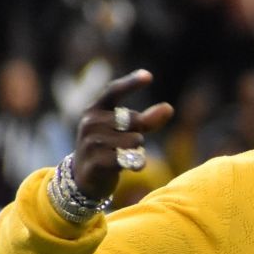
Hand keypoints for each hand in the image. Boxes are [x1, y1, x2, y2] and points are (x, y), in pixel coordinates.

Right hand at [70, 70, 174, 201]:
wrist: (85, 178)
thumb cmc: (109, 147)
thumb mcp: (125, 130)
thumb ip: (147, 119)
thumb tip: (169, 108)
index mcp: (95, 109)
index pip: (114, 90)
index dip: (131, 83)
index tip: (148, 76)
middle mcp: (90, 122)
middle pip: (132, 119)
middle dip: (139, 131)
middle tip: (126, 142)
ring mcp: (91, 142)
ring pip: (134, 140)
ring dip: (137, 150)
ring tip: (123, 155)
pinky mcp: (97, 162)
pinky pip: (130, 158)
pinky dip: (137, 163)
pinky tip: (131, 166)